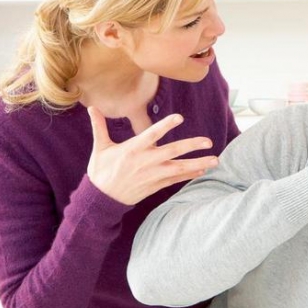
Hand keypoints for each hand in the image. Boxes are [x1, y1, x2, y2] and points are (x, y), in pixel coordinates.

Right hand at [86, 106, 218, 204]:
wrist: (101, 200)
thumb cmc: (100, 171)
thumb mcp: (99, 148)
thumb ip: (99, 127)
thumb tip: (91, 108)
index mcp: (132, 149)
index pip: (151, 134)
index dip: (165, 125)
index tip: (180, 117)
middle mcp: (145, 162)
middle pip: (172, 152)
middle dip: (191, 146)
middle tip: (208, 141)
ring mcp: (152, 175)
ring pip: (179, 169)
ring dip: (198, 164)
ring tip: (215, 160)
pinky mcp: (155, 186)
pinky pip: (176, 180)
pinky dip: (190, 175)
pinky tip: (203, 170)